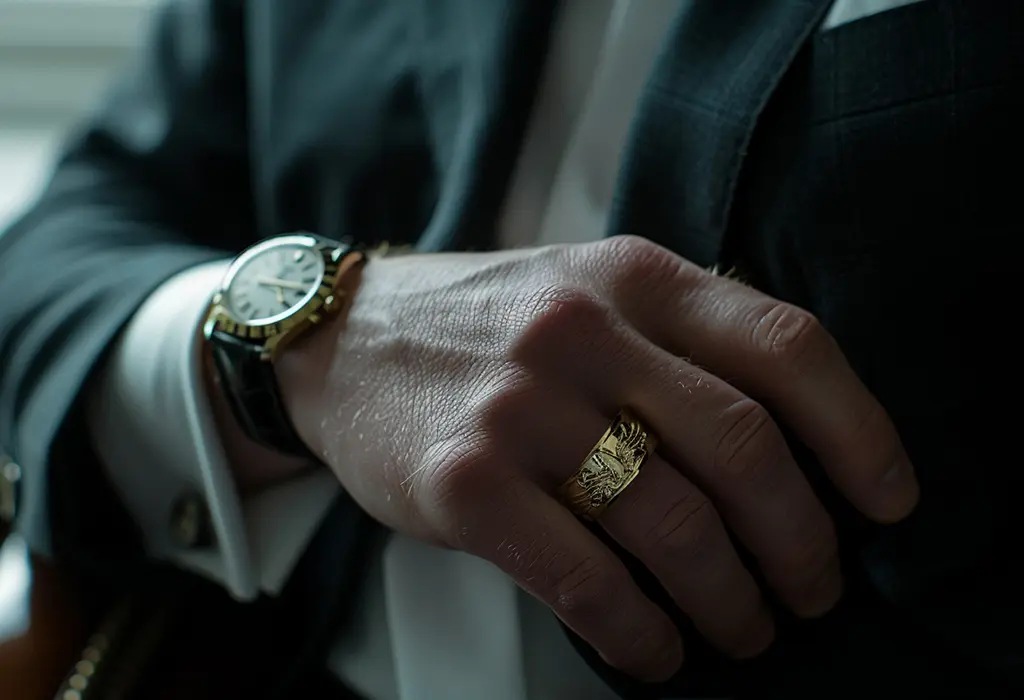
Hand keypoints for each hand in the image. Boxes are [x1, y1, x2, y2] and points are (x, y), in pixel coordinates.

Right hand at [275, 238, 918, 681]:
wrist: (343, 338)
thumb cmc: (485, 322)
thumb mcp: (589, 285)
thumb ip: (682, 333)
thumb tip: (796, 439)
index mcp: (634, 276)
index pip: (787, 346)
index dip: (859, 432)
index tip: (887, 502)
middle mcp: (582, 330)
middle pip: (744, 450)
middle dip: (802, 542)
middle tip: (815, 590)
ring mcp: (520, 406)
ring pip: (673, 526)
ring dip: (730, 601)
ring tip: (745, 629)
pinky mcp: (464, 481)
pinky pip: (586, 578)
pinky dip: (639, 632)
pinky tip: (655, 650)